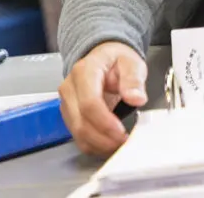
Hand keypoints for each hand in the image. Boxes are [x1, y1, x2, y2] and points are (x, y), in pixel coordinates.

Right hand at [58, 41, 147, 155]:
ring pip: (77, 133)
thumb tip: (136, 98)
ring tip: (120, 145)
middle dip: (103, 139)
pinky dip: (94, 145)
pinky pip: (78, 136)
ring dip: (99, 145)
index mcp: (84, 72)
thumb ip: (134, 79)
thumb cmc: (116, 60)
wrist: (103, 58)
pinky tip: (110, 144)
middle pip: (80, 123)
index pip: (89, 103)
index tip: (121, 132)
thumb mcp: (132, 62)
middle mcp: (70, 89)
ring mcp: (66, 104)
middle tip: (125, 143)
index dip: (104, 122)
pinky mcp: (69, 116)